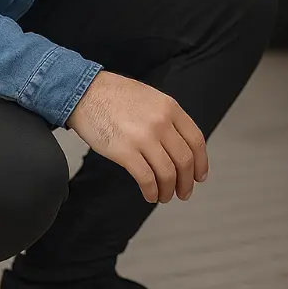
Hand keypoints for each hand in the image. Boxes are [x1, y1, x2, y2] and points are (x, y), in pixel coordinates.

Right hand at [67, 71, 207, 203]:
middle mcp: (161, 122)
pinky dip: (151, 191)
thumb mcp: (152, 98)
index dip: (201, 163)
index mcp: (170, 108)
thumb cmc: (116, 95)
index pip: (196, 140)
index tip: (199, 176)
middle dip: (186, 182)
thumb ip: (168, 118)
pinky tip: (150, 195)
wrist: (86, 92)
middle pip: (185, 160)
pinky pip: (146, 178)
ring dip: (169, 190)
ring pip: (168, 172)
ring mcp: (143, 137)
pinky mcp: (124, 151)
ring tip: (166, 196)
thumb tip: (180, 145)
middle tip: (184, 193)